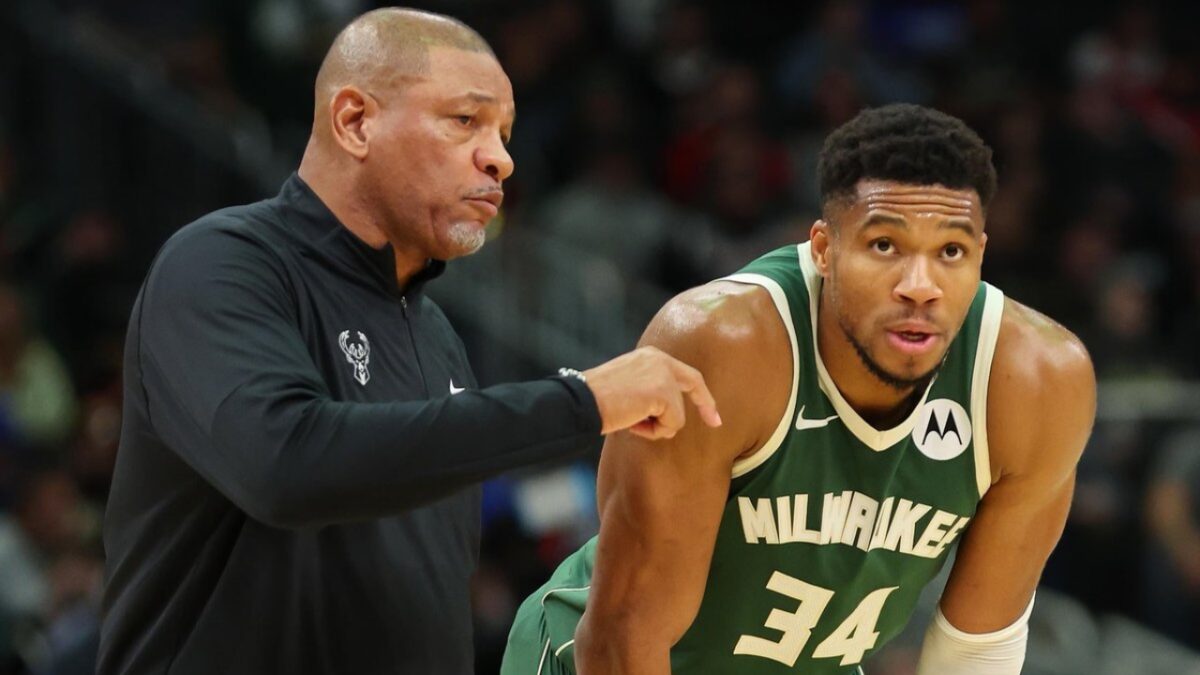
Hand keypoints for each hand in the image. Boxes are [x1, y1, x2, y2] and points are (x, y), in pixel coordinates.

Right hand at [583, 346, 721, 439]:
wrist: (581, 402)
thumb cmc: (596, 401)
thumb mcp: (627, 388)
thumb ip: (649, 392)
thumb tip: (667, 412)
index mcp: (650, 356)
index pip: (682, 372)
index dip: (698, 392)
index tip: (711, 411)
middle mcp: (659, 359)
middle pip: (694, 382)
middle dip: (707, 404)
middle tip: (716, 423)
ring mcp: (662, 374)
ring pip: (677, 415)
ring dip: (657, 428)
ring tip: (631, 423)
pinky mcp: (663, 392)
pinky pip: (672, 424)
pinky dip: (654, 432)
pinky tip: (633, 425)